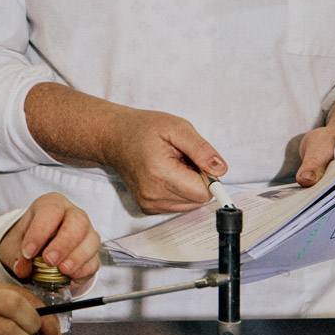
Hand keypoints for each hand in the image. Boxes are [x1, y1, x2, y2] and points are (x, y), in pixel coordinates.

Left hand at [0, 193, 101, 291]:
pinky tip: (71, 276)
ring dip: (77, 257)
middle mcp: (73, 215)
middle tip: (49, 260)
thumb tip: (21, 268)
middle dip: (63, 243)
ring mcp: (87, 234)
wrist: (39, 252)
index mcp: (52, 205)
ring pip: (91, 241)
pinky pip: (94, 261)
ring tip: (62, 270)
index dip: (40, 231)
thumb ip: (16, 255)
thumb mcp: (15, 245)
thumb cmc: (28, 241)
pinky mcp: (93, 254)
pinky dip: (84, 270)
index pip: (50, 211)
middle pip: (78, 222)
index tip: (28, 251)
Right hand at [100, 106, 227, 215]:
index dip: (207, 175)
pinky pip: (178, 205)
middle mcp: (153, 194)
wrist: (114, 137)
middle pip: (198, 200)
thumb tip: (221, 170)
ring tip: (173, 165)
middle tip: (182, 160)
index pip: (203, 192)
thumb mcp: (177, 127)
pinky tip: (166, 174)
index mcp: (161, 174)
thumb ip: (201, 149)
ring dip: (188, 186)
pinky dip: (178, 191)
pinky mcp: (148, 207)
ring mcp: (149, 203)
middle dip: (197, 179)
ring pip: (190, 204)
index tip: (195, 159)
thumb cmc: (143, 129)